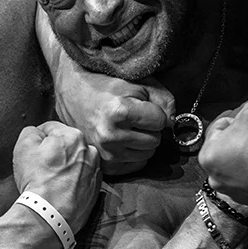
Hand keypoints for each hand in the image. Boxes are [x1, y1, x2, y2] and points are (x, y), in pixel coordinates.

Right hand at [11, 121, 101, 233]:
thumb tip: (37, 133)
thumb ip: (31, 132)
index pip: (51, 129)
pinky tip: (60, 190)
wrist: (49, 215)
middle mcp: (90, 151)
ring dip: (66, 166)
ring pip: (76, 162)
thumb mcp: (24, 146)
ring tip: (51, 180)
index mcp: (74, 136)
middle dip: (54, 152)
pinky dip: (72, 182)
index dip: (38, 139)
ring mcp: (95, 171)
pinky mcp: (96, 190)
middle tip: (41, 167)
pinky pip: (81, 179)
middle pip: (66, 145)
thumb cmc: (37, 180)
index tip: (32, 152)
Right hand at [55, 71, 175, 176]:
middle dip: (150, 128)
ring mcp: (106, 152)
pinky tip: (123, 139)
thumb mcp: (138, 83)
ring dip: (143, 141)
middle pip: (155, 141)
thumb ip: (164, 100)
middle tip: (134, 117)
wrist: (73, 92)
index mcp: (120, 112)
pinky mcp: (104, 163)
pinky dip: (135, 154)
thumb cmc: (108, 86)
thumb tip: (174, 123)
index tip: (143, 106)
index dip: (155, 112)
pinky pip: (136, 165)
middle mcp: (111, 135)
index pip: (161, 122)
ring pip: (147, 154)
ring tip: (127, 127)